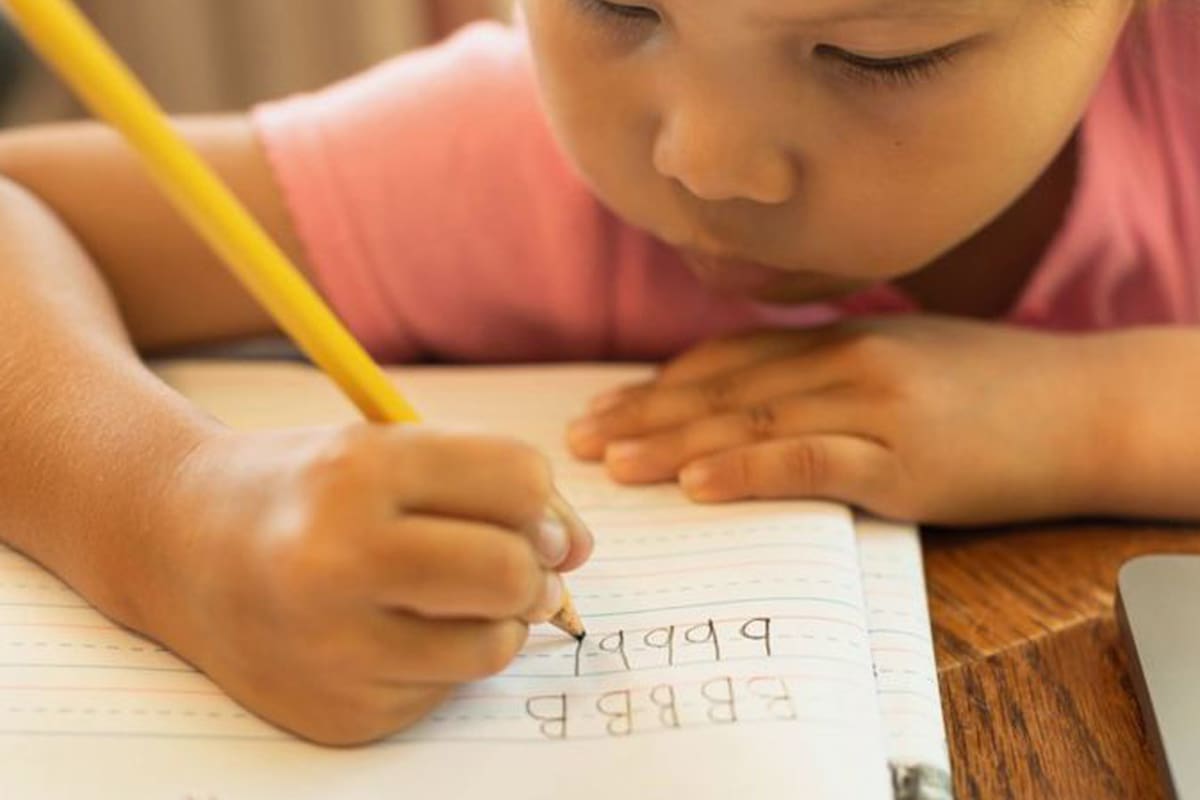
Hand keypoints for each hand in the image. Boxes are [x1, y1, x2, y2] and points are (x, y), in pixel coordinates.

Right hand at [144, 425, 592, 744]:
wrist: (180, 549)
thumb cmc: (304, 491)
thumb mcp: (385, 450)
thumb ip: (486, 483)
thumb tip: (578, 550)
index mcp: (358, 471)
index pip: (517, 479)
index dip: (545, 502)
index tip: (535, 517)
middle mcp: (338, 560)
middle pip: (510, 571)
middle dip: (536, 569)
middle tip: (520, 567)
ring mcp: (334, 648)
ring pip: (493, 645)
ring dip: (501, 621)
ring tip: (458, 599)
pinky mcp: (341, 712)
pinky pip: (446, 691)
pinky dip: (444, 660)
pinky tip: (396, 633)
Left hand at [567, 316, 1113, 524]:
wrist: (1086, 406)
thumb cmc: (993, 387)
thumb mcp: (902, 353)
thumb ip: (830, 365)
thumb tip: (759, 389)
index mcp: (839, 337)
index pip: (728, 359)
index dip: (660, 384)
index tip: (606, 406)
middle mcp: (845, 361)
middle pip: (723, 389)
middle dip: (644, 415)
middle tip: (579, 439)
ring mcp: (874, 407)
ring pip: (752, 423)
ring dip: (674, 444)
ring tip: (612, 465)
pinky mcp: (904, 460)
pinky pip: (810, 461)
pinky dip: (749, 470)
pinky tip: (698, 485)